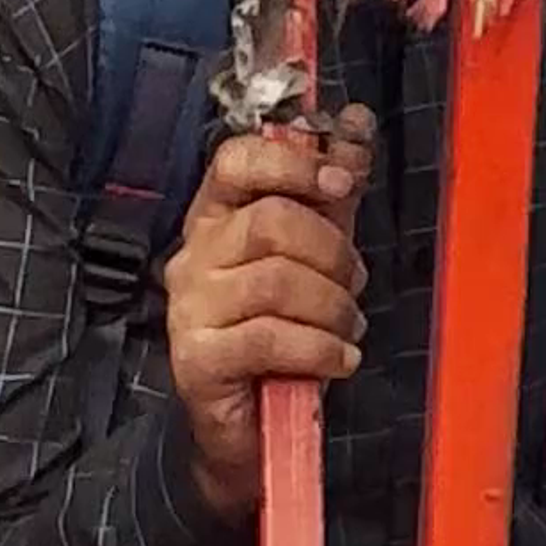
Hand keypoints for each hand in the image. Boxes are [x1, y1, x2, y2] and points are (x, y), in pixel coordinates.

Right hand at [163, 114, 371, 522]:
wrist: (251, 424)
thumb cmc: (282, 327)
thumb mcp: (314, 250)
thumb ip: (331, 189)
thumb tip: (357, 121)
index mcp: (216, 215)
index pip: (237, 160)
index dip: (293, 162)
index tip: (342, 181)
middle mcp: (193, 255)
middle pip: (271, 221)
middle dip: (333, 252)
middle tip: (355, 284)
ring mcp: (189, 308)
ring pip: (277, 280)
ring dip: (333, 306)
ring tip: (348, 328)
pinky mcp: (196, 360)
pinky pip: (270, 336)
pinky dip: (320, 347)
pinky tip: (341, 358)